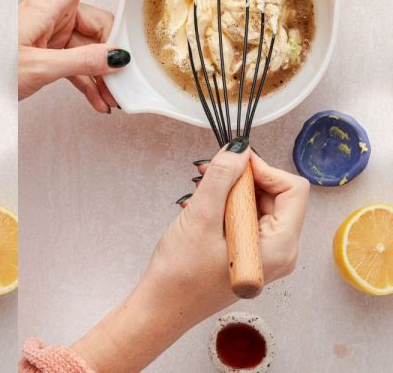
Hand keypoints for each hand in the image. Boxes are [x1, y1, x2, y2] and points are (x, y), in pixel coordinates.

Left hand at [18, 0, 152, 112]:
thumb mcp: (38, 66)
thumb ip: (81, 61)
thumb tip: (116, 57)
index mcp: (48, 3)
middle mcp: (52, 13)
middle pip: (98, 21)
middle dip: (113, 50)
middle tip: (124, 75)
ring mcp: (51, 32)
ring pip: (90, 46)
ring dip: (102, 73)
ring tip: (112, 96)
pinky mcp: (48, 50)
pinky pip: (76, 61)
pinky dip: (88, 79)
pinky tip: (98, 99)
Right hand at [72, 144, 309, 372]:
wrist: (162, 307)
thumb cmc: (181, 275)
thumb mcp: (201, 218)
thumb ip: (222, 179)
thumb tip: (239, 149)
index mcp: (280, 246)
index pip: (293, 189)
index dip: (264, 169)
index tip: (233, 163)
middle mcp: (280, 251)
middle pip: (277, 194)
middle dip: (243, 178)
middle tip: (210, 174)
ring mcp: (264, 254)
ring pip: (258, 204)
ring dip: (230, 191)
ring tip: (200, 191)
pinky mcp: (247, 254)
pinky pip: (246, 218)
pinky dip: (224, 205)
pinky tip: (199, 207)